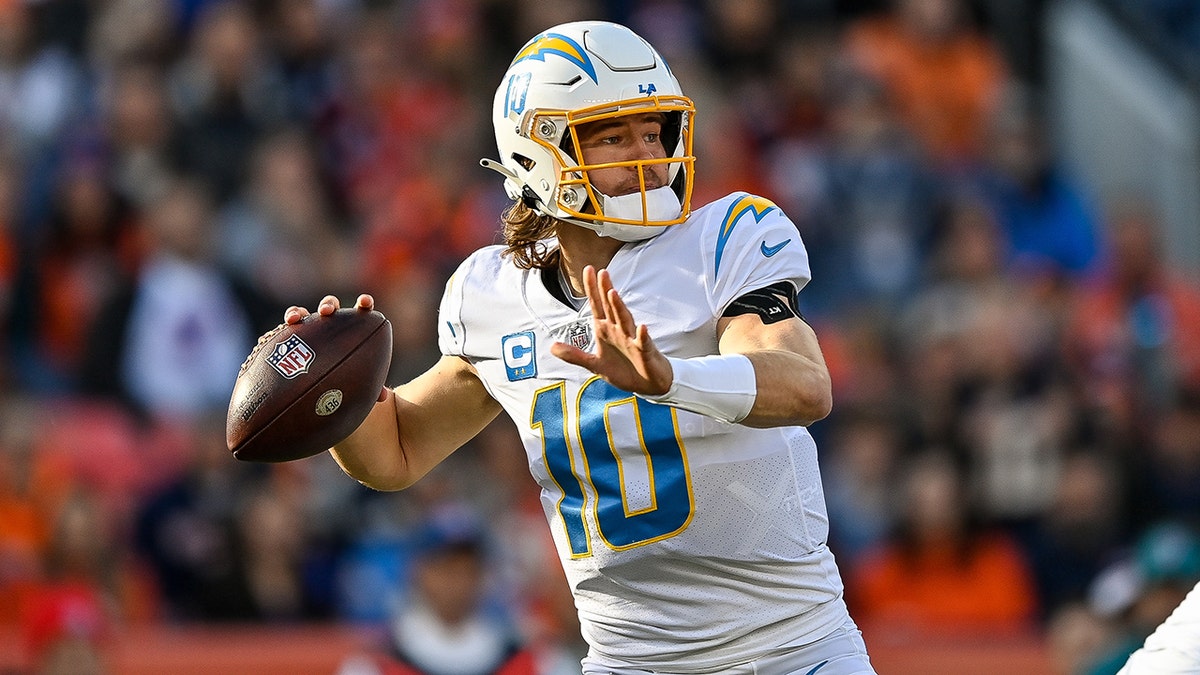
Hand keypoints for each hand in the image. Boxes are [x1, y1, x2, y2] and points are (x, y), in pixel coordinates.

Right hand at [283, 294, 387, 401]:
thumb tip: (382, 397)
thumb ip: (370, 385)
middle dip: (329, 305)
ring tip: (297, 318)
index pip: (360, 312)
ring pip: (307, 313)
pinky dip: (288, 321)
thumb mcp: (356, 383)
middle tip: (327, 312)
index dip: (364, 304)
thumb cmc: (342, 381)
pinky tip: (283, 327)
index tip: (365, 302)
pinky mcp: (293, 335)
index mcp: (351, 329)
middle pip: (330, 306)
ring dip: (300, 312)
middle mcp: (330, 325)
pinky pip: (288, 326)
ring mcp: (311, 328)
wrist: (314, 388)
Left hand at [550, 266, 672, 395]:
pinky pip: (643, 343)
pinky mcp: (645, 352)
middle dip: (605, 290)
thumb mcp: (594, 364)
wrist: (647, 384)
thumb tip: (551, 346)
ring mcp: (632, 340)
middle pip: (611, 307)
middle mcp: (619, 330)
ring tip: (613, 293)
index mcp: (606, 330)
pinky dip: (642, 336)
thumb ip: (574, 355)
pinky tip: (642, 328)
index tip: (588, 269)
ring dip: (619, 308)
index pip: (597, 306)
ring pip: (625, 320)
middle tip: (602, 272)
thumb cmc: (624, 370)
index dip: (592, 289)